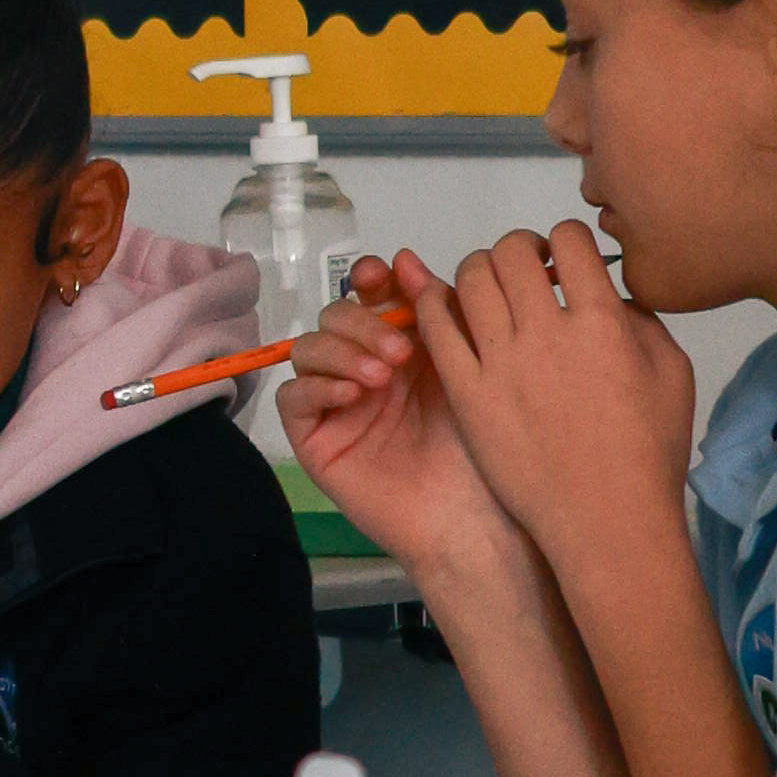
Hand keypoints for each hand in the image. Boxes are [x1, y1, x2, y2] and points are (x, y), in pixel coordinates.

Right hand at [277, 260, 528, 591]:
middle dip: (363, 322)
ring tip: (382, 376)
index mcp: (404, 347)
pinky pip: (294, 398)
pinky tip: (353, 394)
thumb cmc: (482, 448)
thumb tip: (406, 259)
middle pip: (335, 317)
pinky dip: (318, 385)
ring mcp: (337, 403)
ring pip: (308, 349)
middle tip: (401, 351)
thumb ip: (437, 312)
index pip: (368, 296)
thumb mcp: (466, 367)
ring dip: (342, 350)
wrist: (475, 517)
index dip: (368, 279)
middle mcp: (365, 369)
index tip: (382, 275)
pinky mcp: (316, 438)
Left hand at [406, 223, 697, 562]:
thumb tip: (610, 291)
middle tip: (528, 270)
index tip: (567, 258)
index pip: (570, 241)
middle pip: (512, 252)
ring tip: (491, 289)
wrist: (606, 520)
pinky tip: (446, 306)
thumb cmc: (648, 452)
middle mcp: (546, 333)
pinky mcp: (467, 394)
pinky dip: (437, 304)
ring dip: (481, 270)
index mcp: (602, 322)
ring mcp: (500, 364)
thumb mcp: (673, 372)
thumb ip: (641, 320)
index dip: (567, 240)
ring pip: (471, 279)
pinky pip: (437, 329)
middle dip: (521, 248)